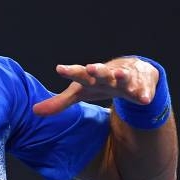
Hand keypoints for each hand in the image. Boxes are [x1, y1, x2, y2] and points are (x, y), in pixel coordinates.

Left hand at [32, 57, 159, 116]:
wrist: (132, 71)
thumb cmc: (99, 83)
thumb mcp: (80, 93)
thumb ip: (59, 102)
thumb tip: (34, 111)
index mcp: (91, 77)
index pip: (78, 73)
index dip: (69, 71)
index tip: (60, 68)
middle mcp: (107, 75)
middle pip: (102, 72)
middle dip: (97, 70)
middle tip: (92, 67)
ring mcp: (126, 79)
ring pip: (124, 77)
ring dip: (122, 76)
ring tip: (120, 75)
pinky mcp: (141, 86)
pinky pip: (143, 90)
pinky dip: (144, 93)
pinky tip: (145, 99)